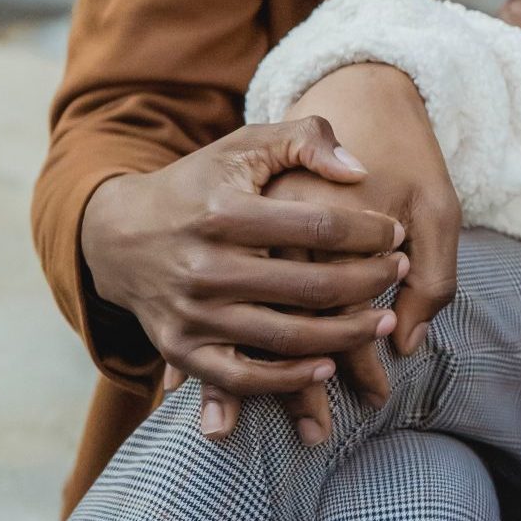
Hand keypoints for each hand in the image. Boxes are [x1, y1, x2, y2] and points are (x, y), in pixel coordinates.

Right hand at [182, 62, 461, 444]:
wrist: (118, 236)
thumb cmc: (199, 185)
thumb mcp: (245, 145)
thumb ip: (305, 140)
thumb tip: (359, 171)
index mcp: (225, 213)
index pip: (318, 225)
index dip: (368, 231)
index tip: (396, 232)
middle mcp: (206, 267)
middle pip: (309, 285)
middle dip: (369, 281)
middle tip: (401, 271)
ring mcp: (192, 314)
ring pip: (284, 337)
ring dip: (345, 335)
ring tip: (383, 321)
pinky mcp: (180, 350)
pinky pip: (242, 378)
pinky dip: (288, 379)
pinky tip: (328, 366)